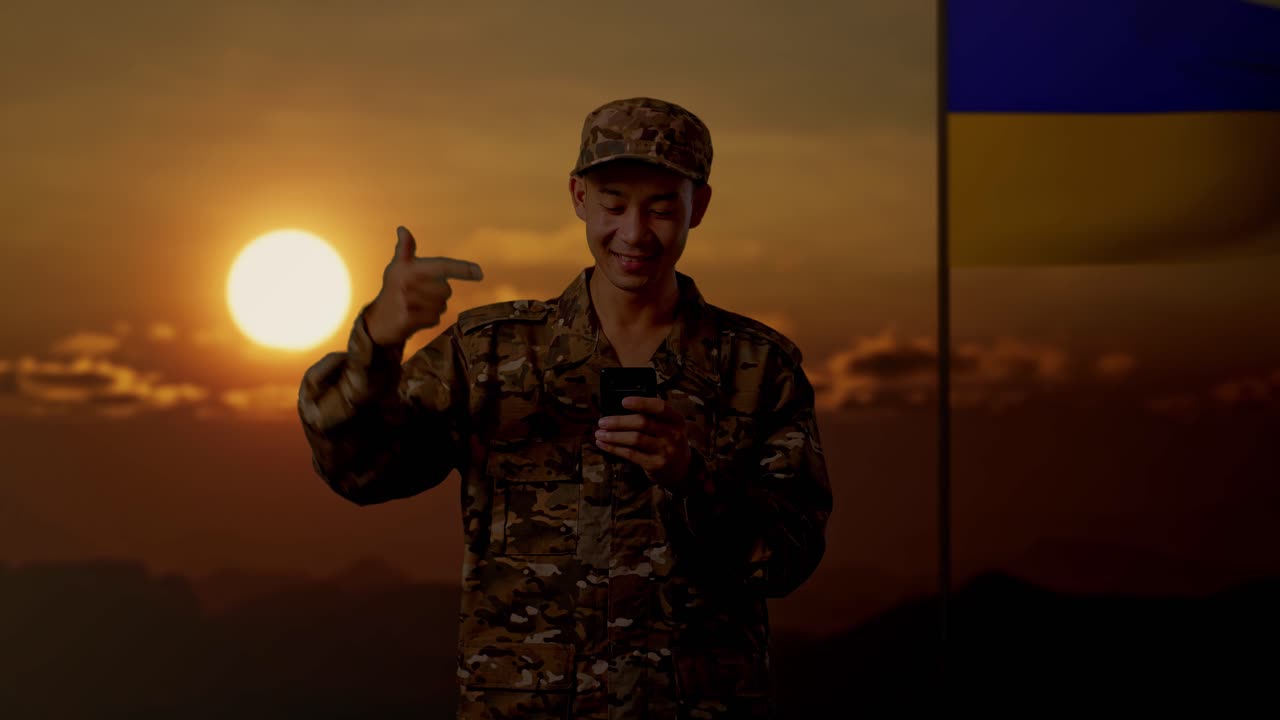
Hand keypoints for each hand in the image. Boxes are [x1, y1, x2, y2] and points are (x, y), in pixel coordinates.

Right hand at [365, 226, 484, 345]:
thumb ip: (405, 249)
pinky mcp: (413, 319)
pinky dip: (429, 318)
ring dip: (434, 306)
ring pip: (442, 305)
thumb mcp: (397, 267)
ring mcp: (412, 303)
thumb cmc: (393, 289)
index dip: (462, 269)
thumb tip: (402, 229)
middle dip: (438, 292)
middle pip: (446, 290)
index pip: (442, 266)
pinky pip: (436, 318)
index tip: (479, 273)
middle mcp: (410, 284)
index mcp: (410, 268)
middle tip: (420, 293)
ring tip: (416, 305)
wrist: (379, 320)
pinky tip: (415, 316)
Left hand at [595, 395, 693, 491]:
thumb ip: (653, 417)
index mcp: (676, 420)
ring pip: (635, 439)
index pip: (660, 407)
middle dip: (619, 421)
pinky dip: (614, 448)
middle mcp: (673, 435)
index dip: (641, 402)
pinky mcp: (655, 464)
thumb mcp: (669, 427)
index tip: (623, 401)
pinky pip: (631, 454)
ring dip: (613, 436)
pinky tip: (604, 444)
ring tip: (600, 433)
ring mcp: (665, 451)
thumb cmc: (668, 442)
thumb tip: (619, 410)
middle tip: (603, 421)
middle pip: (643, 423)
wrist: (681, 469)